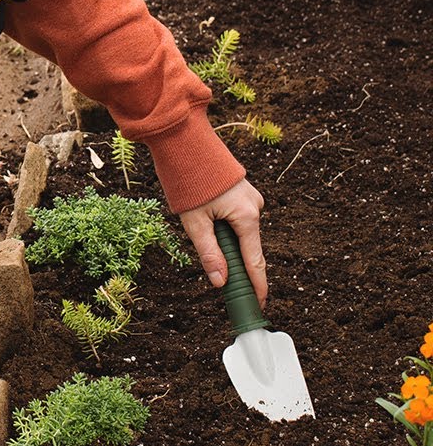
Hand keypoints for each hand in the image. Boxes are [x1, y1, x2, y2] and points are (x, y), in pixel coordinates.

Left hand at [179, 179, 266, 305]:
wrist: (185, 143)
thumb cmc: (188, 182)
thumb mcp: (194, 222)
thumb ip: (209, 253)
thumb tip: (220, 282)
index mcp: (247, 216)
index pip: (254, 260)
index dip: (257, 284)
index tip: (259, 303)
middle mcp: (255, 207)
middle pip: (248, 247)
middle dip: (234, 262)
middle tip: (220, 279)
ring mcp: (251, 199)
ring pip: (241, 232)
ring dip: (225, 241)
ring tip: (201, 227)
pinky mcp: (243, 194)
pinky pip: (238, 219)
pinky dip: (226, 228)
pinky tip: (207, 217)